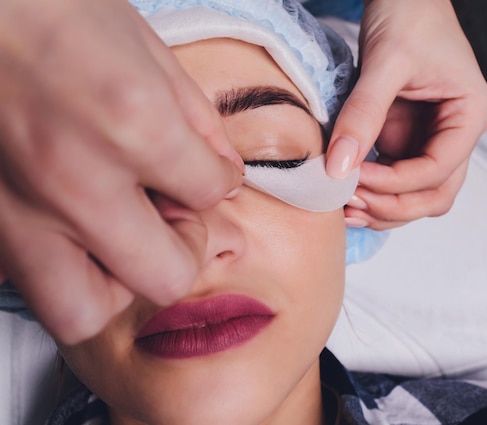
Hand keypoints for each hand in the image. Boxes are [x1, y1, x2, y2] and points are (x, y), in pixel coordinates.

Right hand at [0, 0, 242, 343]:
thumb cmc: (50, 6)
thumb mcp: (145, 45)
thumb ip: (196, 119)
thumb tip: (221, 171)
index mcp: (133, 123)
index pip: (211, 193)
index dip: (219, 182)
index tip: (209, 171)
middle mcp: (78, 181)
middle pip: (166, 278)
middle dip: (184, 251)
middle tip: (174, 217)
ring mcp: (18, 211)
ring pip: (82, 311)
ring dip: (117, 283)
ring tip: (121, 240)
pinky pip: (29, 281)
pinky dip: (61, 268)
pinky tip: (70, 227)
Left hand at [326, 0, 486, 229]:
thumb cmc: (409, 15)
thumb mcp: (385, 62)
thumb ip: (363, 113)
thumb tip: (339, 166)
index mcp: (470, 115)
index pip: (439, 169)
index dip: (396, 183)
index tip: (354, 178)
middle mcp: (457, 134)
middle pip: (435, 194)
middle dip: (393, 206)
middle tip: (351, 203)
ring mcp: (432, 139)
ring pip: (416, 195)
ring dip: (383, 207)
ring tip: (344, 205)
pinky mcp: (408, 139)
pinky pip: (394, 178)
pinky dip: (373, 191)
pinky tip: (346, 193)